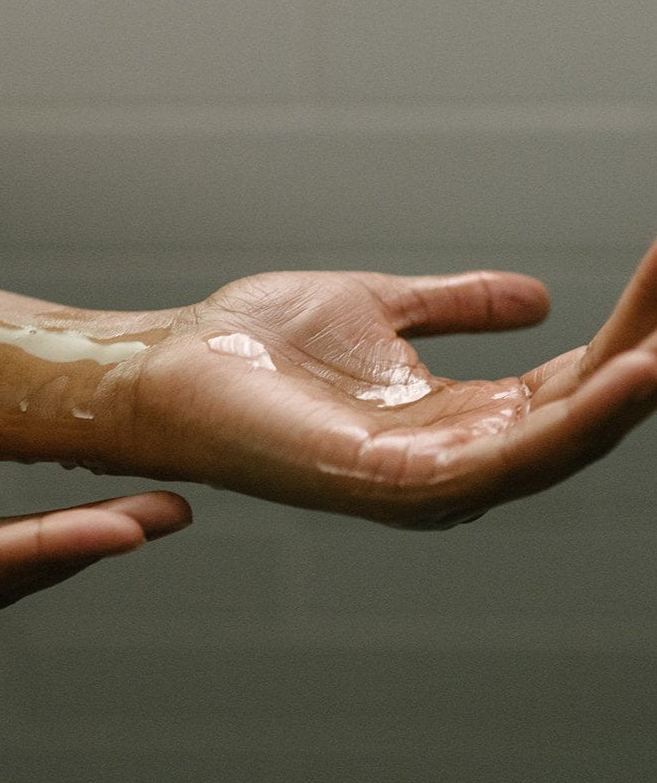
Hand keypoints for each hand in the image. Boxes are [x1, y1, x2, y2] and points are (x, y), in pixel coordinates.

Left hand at [120, 240, 656, 527]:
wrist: (172, 365)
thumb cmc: (259, 345)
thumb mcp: (378, 308)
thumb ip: (454, 306)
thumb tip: (537, 298)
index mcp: (456, 420)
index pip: (570, 380)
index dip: (633, 331)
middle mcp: (457, 459)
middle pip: (583, 410)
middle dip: (651, 350)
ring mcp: (429, 480)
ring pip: (566, 438)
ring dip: (636, 383)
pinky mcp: (394, 484)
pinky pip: (509, 458)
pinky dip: (580, 421)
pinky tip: (634, 372)